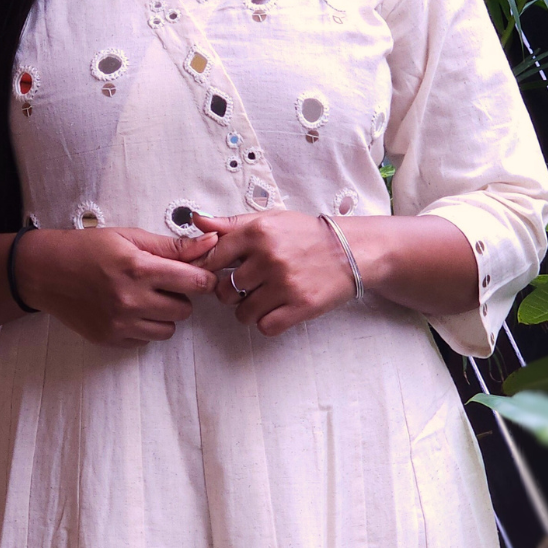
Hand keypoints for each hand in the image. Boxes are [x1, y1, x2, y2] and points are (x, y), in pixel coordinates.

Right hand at [19, 227, 218, 346]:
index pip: (195, 282)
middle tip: (162, 284)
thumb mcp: (129, 237)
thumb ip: (172, 246)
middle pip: (185, 310)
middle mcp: (131, 300)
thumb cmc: (87, 248)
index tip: (200, 276)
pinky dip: (144, 328)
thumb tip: (210, 244)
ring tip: (145, 298)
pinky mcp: (110, 339)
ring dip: (164, 316)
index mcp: (139, 269)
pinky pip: (145, 341)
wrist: (44, 272)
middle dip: (180, 297)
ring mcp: (120, 324)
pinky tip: (128, 310)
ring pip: (168, 330)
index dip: (203, 278)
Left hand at [193, 211, 354, 335]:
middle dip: (231, 293)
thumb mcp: (269, 220)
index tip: (216, 275)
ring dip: (248, 311)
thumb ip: (231, 224)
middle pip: (224, 290)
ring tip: (263, 299)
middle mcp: (269, 257)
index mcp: (258, 232)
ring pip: (243, 312)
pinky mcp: (300, 306)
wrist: (350, 250)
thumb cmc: (305, 235)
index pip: (213, 257)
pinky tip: (277, 310)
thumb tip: (197, 220)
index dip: (209, 270)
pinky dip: (267, 323)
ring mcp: (285, 283)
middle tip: (247, 288)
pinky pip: (265, 326)